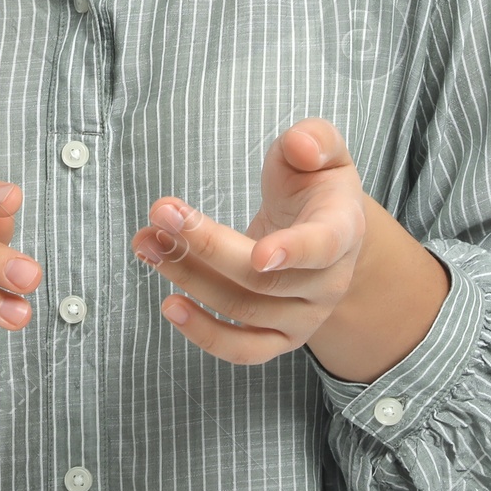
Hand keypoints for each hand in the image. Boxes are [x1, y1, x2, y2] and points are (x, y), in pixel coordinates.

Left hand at [132, 117, 368, 364]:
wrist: (323, 229)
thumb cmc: (315, 183)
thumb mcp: (323, 149)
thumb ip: (315, 139)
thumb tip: (300, 144)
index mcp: (343, 230)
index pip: (324, 246)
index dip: (295, 250)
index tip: (259, 254)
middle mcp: (329, 283)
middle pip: (262, 279)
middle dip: (206, 246)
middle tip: (161, 213)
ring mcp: (305, 318)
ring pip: (242, 309)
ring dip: (188, 276)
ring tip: (146, 243)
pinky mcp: (279, 339)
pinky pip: (242, 350)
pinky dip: (204, 334)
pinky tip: (169, 304)